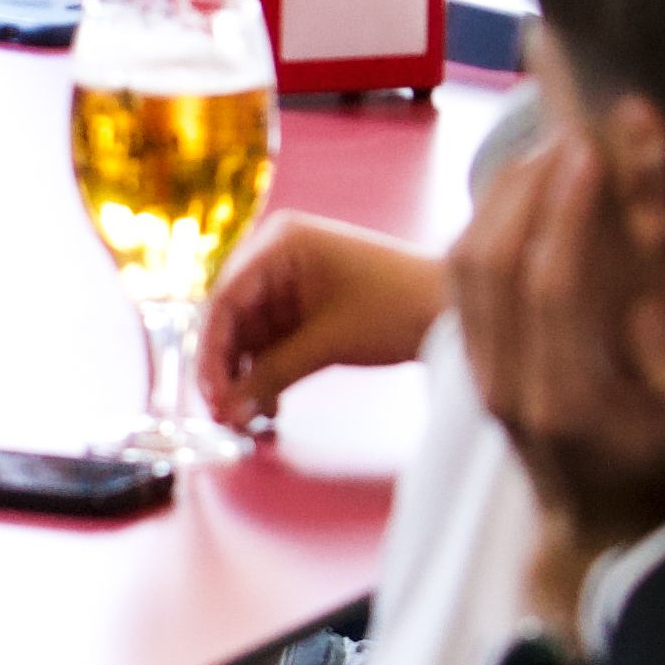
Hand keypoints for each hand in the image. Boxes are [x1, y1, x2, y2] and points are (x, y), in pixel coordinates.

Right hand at [197, 212, 448, 424]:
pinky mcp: (309, 307)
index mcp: (280, 244)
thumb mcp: (327, 343)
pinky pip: (274, 342)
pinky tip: (268, 406)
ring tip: (245, 420)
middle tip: (223, 415)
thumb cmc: (398, 308)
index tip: (210, 396)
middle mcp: (280, 256)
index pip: (225, 299)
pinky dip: (269, 372)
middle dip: (227, 368)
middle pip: (233, 317)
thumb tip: (228, 411)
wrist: (454, 310)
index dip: (211, 351)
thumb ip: (272, 375)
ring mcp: (294, 282)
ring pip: (252, 335)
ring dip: (247, 376)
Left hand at [450, 144, 664, 569]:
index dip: (566, 211)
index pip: (548, 286)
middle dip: (526, 185)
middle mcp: (509, 387)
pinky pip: (460, 278)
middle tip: (569, 130)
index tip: (591, 149)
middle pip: (490, 264)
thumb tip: (653, 311)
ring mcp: (481, 376)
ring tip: (548, 147)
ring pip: (464, 266)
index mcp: (567, 403)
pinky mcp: (472, 363)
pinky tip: (527, 189)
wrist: (606, 532)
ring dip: (500, 197)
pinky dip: (487, 221)